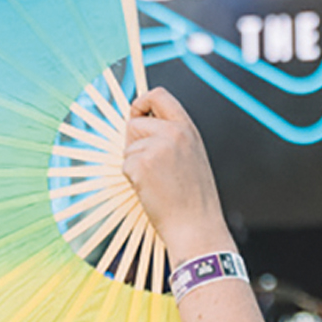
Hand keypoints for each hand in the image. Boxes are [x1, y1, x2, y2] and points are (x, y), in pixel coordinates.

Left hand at [123, 88, 231, 258]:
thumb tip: (138, 123)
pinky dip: (133, 179)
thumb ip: (170, 137)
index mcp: (187, 129)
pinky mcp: (142, 164)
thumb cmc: (193, 198)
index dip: (141, 101)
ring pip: (128, 147)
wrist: (196, 226)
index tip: (136, 113)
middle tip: (152, 167)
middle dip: (134, 142)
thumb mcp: (190, 156)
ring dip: (135, 164)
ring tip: (157, 182)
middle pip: (134, 123)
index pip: (158, 94)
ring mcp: (157, 147)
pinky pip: (125, 165)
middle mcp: (173, 133)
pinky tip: (152, 190)